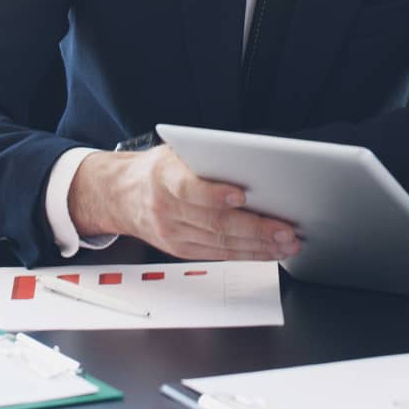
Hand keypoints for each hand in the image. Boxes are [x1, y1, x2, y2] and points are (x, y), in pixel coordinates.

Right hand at [69, 146, 300, 260]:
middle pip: (214, 223)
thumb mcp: (175, 153)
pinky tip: (269, 251)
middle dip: (255, 228)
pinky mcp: (181, 250)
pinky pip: (219, 255)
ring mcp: (173, 233)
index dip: (215, 193)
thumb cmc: (158, 169)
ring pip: (221, 244)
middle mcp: (166, 208)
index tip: (241, 194)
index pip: (188, 187)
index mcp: (163, 177)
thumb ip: (206, 156)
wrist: (121, 195)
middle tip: (286, 229)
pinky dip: (248, 254)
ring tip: (287, 244)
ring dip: (259, 246)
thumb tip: (252, 159)